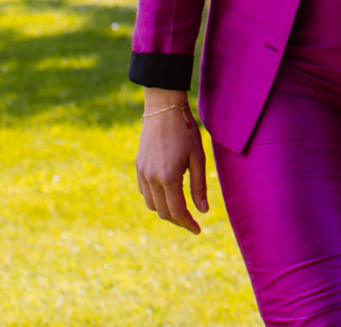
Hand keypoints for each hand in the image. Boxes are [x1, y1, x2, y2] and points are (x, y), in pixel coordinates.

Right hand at [135, 88, 208, 234]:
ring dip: (166, 211)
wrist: (163, 110)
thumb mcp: (198, 158)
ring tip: (181, 210)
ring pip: (152, 204)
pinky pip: (145, 192)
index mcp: (168, 178)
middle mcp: (152, 179)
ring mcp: (142, 173)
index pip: (177, 211)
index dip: (188, 224)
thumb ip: (199, 186)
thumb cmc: (186, 132)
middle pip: (163, 212)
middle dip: (178, 220)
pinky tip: (168, 195)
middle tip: (192, 222)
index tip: (198, 230)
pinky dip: (156, 199)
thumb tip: (202, 211)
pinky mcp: (138, 167)